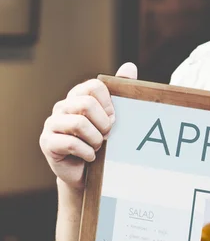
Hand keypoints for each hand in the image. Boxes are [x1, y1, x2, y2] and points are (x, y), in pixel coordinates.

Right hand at [40, 63, 137, 189]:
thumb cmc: (101, 144)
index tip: (113, 120)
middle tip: (106, 136)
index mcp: (78, 97)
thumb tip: (130, 66)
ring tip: (98, 147)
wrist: (86, 174)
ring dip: (96, 140)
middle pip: (86, 104)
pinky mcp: (48, 143)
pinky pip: (71, 144)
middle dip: (103, 124)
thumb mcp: (113, 118)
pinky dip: (87, 153)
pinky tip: (90, 157)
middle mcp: (62, 107)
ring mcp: (52, 124)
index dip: (109, 105)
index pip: (95, 86)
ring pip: (79, 124)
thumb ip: (120, 91)